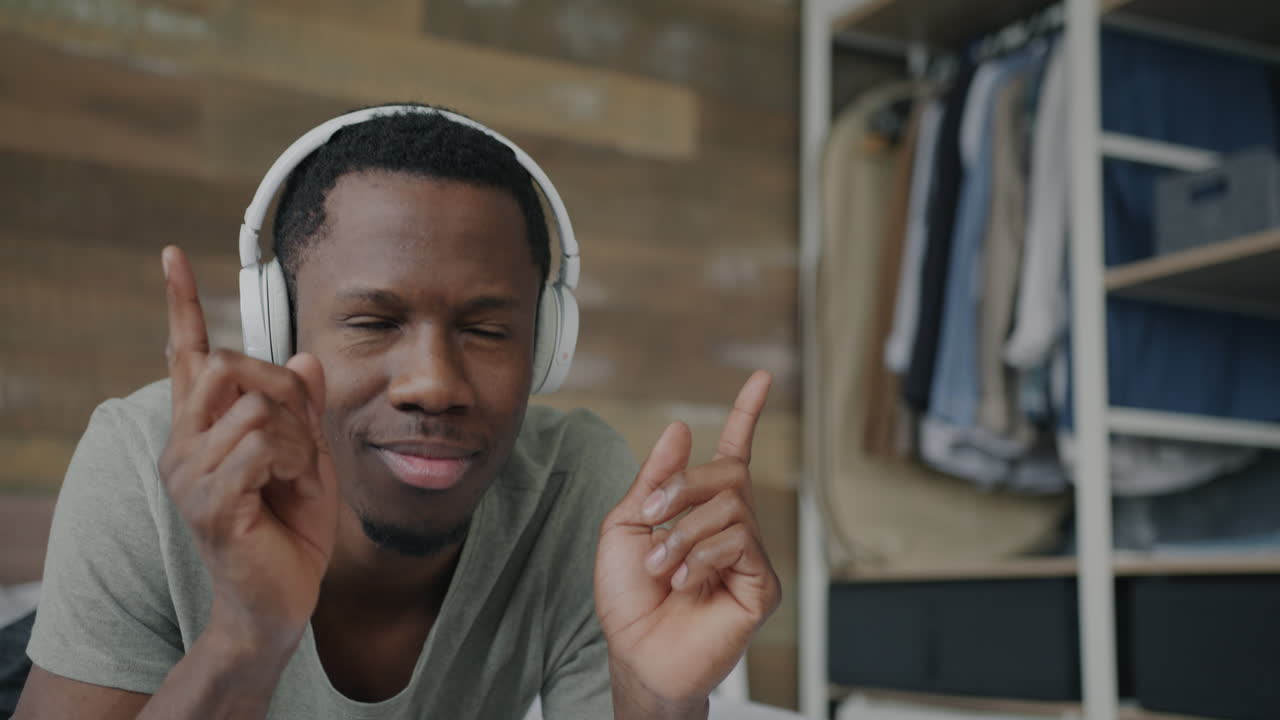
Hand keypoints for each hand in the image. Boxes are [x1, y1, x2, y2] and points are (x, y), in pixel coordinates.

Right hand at [156, 246, 337, 657]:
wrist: (280, 601)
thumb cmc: (290, 530)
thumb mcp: (308, 458)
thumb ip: (303, 411)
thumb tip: (306, 358)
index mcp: (202, 430)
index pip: (186, 356)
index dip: (181, 303)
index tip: (172, 254)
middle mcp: (183, 445)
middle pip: (229, 364)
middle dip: (280, 388)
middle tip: (300, 437)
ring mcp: (190, 474)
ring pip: (256, 406)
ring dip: (296, 438)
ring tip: (292, 477)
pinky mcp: (210, 501)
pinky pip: (262, 444)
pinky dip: (292, 461)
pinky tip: (287, 490)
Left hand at [595, 371, 780, 710]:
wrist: (635, 653)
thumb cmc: (629, 598)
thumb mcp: (625, 526)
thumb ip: (655, 479)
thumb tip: (682, 429)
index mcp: (702, 509)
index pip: (734, 453)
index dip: (747, 414)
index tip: (761, 377)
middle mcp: (733, 527)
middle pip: (729, 473)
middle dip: (684, 487)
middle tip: (651, 518)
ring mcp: (750, 556)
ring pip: (732, 506)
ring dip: (683, 532)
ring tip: (662, 567)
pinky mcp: (762, 585)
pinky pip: (740, 544)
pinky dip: (702, 557)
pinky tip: (684, 582)